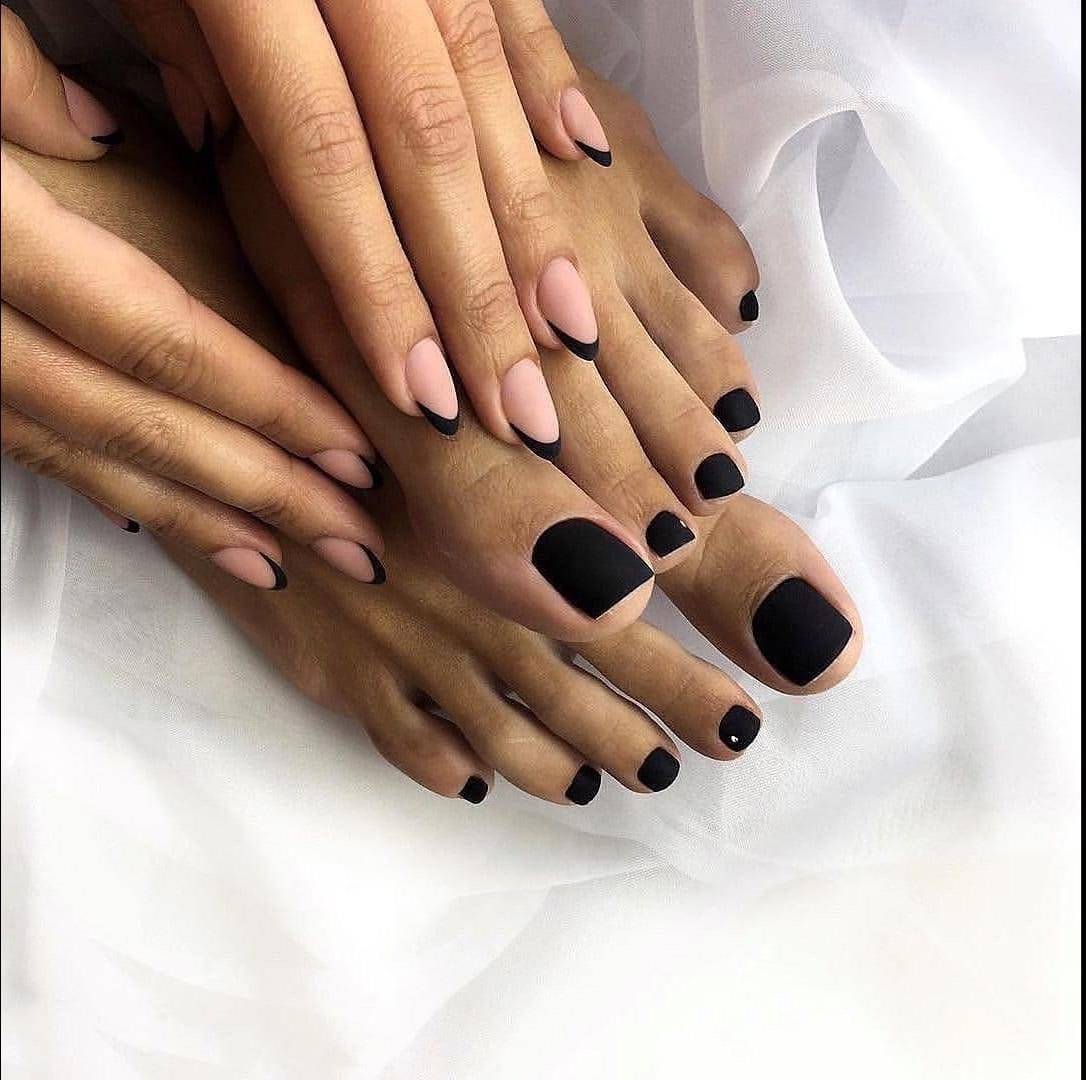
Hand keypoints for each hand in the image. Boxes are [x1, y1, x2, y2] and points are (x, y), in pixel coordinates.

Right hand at [0, 7, 384, 589]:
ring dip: (197, 518)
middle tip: (356, 542)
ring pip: (87, 455)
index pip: (153, 336)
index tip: (355, 448)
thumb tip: (93, 132)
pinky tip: (188, 526)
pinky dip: (120, 496)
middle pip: (136, 421)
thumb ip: (6, 81)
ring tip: (290, 560)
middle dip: (255, 490)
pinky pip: (36, 452)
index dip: (263, 402)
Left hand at [118, 0, 613, 455]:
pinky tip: (589, 165)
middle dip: (483, 292)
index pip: (328, 160)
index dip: (383, 288)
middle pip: (434, 146)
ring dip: (537, 222)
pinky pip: (513, 8)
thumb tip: (228, 148)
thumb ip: (165, 39)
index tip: (425, 398)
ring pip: (490, 91)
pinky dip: (551, 87)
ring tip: (571, 330)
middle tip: (530, 410)